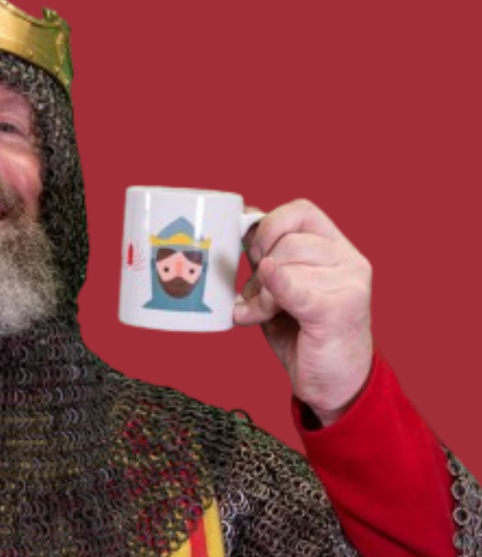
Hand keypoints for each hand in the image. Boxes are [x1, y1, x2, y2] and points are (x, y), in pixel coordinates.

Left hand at [233, 200, 373, 425]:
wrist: (333, 382)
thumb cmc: (304, 330)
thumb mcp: (283, 286)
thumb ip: (268, 256)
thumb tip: (244, 221)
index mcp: (336, 246)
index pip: (300, 212)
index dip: (269, 225)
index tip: (253, 252)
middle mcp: (348, 260)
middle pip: (288, 243)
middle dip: (259, 271)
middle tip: (254, 299)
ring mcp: (348, 285)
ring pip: (287, 267)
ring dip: (262, 295)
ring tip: (261, 315)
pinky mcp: (338, 312)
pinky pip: (298, 290)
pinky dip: (279, 285)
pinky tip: (265, 284)